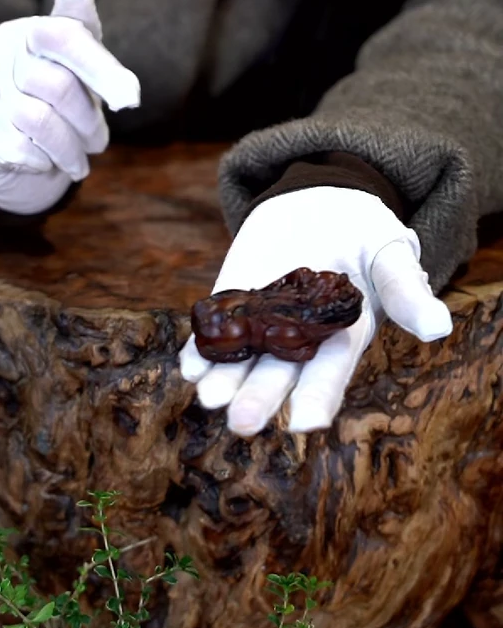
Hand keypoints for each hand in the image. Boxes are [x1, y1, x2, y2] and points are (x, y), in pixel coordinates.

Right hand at [0, 0, 139, 213]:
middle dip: (89, 123)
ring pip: (41, 122)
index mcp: (28, 33)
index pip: (65, 36)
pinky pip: (23, 151)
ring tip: (79, 161)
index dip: (100, 67)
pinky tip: (46, 163)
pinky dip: (44, 163)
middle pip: (60, 87)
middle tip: (99, 143)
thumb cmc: (50, 102)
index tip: (130, 99)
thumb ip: (87, 44)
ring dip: (70, 150)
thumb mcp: (74, 70)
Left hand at [179, 187, 452, 435]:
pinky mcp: (234, 301)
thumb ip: (406, 290)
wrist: (320, 203)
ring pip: (242, 360)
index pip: (329, 374)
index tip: (304, 425)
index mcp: (342, 337)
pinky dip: (200, 349)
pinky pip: (216, 330)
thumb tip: (439, 327)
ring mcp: (263, 323)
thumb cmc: (366, 233)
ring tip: (208, 398)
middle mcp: (299, 341)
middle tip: (240, 424)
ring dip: (224, 380)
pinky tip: (188, 366)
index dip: (318, 398)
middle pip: (278, 376)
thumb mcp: (391, 253)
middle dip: (260, 399)